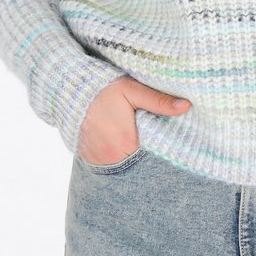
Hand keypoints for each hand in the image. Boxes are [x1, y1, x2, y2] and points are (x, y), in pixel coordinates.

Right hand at [77, 75, 191, 164]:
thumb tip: (186, 106)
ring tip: (133, 137)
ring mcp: (99, 162)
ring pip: (125, 165)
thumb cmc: (104, 89)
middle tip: (149, 135)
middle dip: (147, 151)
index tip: (167, 135)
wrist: (69, 91)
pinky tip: (118, 141)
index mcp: (128, 143)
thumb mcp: (132, 90)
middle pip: (140, 161)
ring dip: (131, 155)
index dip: (162, 145)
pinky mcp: (89, 160)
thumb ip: (159, 101)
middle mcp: (113, 158)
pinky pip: (109, 164)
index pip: (155, 152)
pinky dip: (116, 156)